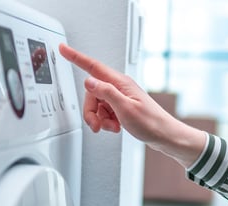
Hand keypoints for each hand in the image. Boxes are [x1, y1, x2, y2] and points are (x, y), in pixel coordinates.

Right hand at [59, 43, 205, 167]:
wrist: (164, 136)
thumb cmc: (151, 123)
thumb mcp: (125, 108)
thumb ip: (106, 92)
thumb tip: (89, 81)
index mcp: (120, 82)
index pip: (93, 66)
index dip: (76, 57)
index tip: (63, 49)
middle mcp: (118, 87)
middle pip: (92, 93)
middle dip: (91, 111)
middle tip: (97, 125)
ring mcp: (119, 97)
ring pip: (96, 105)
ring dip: (100, 119)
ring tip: (112, 126)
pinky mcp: (120, 107)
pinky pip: (104, 112)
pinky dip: (106, 122)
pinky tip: (116, 126)